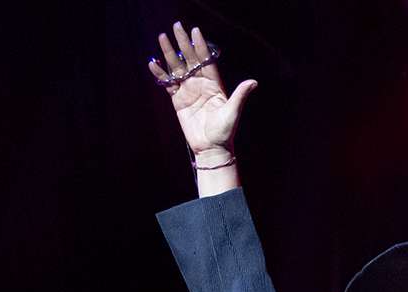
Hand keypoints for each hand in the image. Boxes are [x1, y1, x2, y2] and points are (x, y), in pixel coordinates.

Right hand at [147, 22, 257, 156]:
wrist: (211, 148)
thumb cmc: (224, 132)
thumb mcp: (232, 112)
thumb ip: (240, 95)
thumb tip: (253, 82)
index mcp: (214, 85)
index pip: (206, 60)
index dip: (200, 46)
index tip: (195, 31)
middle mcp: (200, 84)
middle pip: (190, 60)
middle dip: (183, 43)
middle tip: (176, 26)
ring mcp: (188, 91)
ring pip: (177, 68)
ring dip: (169, 54)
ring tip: (162, 38)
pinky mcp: (178, 100)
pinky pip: (167, 84)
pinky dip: (160, 74)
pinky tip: (153, 63)